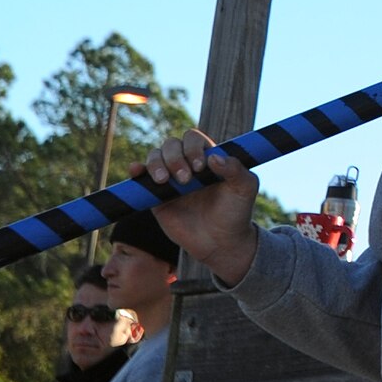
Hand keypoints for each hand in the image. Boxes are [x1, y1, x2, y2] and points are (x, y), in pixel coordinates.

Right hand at [131, 129, 260, 282]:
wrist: (220, 242)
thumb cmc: (236, 212)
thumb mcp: (245, 189)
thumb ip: (236, 170)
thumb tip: (213, 157)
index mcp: (208, 158)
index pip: (193, 139)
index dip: (193, 148)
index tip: (200, 167)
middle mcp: (187, 164)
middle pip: (171, 145)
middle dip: (175, 158)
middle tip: (185, 180)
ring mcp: (170, 179)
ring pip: (155, 157)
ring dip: (156, 163)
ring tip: (164, 181)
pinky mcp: (156, 196)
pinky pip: (141, 178)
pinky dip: (136, 170)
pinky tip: (136, 170)